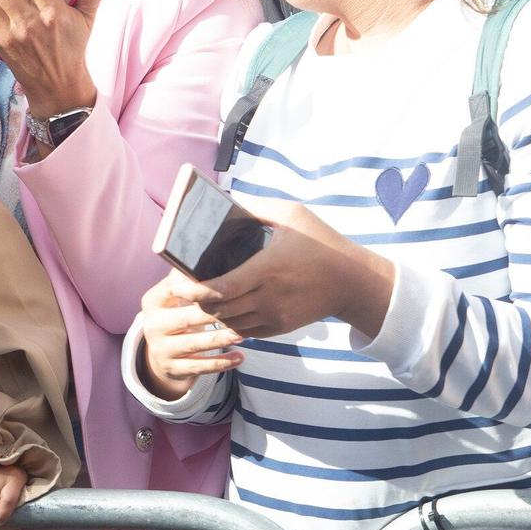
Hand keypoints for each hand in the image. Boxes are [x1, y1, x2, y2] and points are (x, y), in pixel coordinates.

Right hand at [136, 271, 244, 399]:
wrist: (162, 352)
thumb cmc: (179, 313)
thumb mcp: (177, 296)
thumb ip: (190, 278)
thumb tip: (218, 249)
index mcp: (153, 301)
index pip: (174, 289)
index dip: (199, 287)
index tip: (225, 282)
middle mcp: (152, 325)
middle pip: (185, 318)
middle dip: (214, 315)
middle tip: (241, 310)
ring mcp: (160, 348)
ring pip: (194, 344)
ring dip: (220, 339)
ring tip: (243, 335)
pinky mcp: (171, 368)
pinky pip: (199, 367)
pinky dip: (221, 363)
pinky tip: (240, 357)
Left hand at [185, 197, 393, 341]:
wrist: (353, 281)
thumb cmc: (321, 242)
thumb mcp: (293, 215)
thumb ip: (256, 208)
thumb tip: (223, 201)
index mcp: (268, 268)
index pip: (220, 288)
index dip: (193, 289)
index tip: (177, 281)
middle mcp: (269, 296)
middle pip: (216, 308)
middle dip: (194, 299)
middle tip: (181, 286)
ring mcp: (274, 315)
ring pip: (226, 321)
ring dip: (209, 310)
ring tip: (198, 294)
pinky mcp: (279, 328)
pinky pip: (242, 329)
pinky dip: (227, 319)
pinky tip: (221, 305)